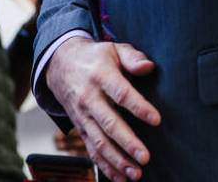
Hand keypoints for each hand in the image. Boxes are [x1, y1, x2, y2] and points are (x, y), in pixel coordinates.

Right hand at [45, 37, 160, 181]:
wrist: (60, 64)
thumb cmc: (96, 58)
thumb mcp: (113, 49)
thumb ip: (133, 57)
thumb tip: (149, 67)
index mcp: (100, 75)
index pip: (121, 93)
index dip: (138, 107)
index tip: (156, 120)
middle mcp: (89, 98)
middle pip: (108, 123)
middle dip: (127, 142)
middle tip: (145, 157)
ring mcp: (82, 115)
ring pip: (99, 141)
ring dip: (117, 160)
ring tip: (135, 173)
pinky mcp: (80, 128)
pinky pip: (91, 149)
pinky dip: (104, 166)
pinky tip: (120, 178)